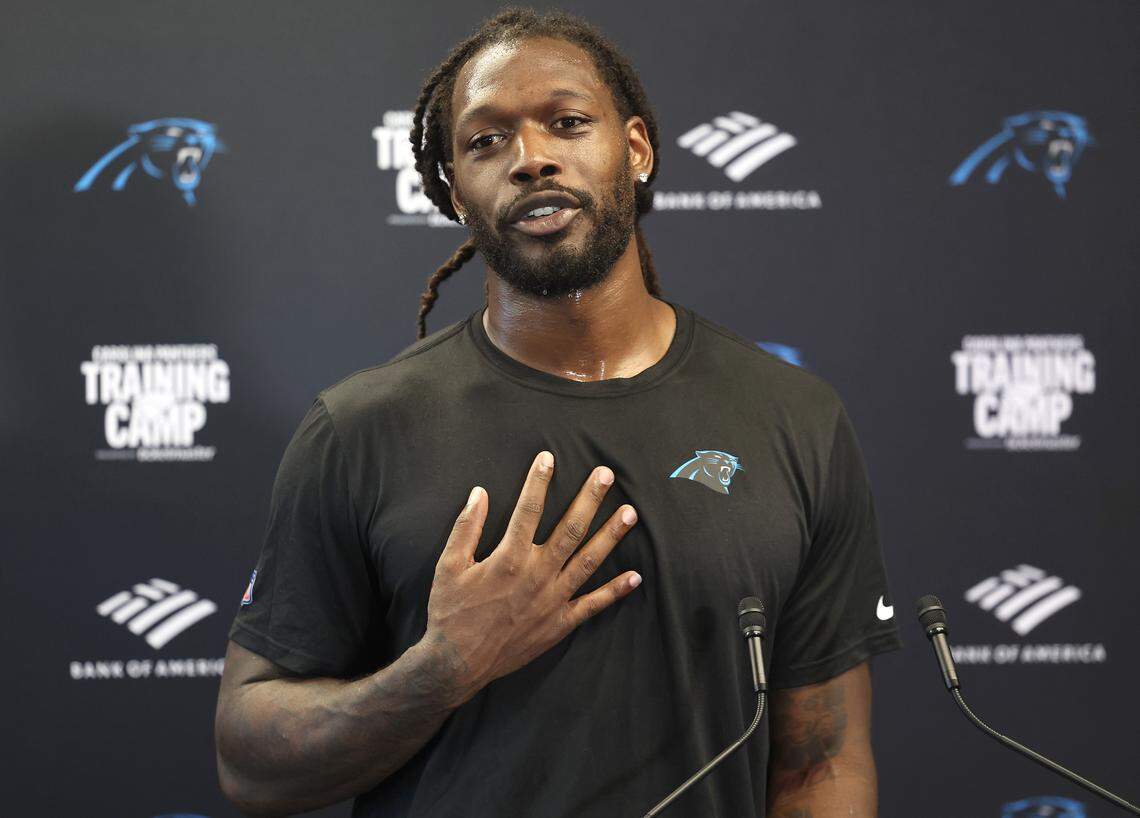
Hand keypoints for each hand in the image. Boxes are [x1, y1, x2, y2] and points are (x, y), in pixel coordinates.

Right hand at [422, 450, 640, 703]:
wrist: (457, 663)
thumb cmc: (450, 612)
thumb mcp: (448, 566)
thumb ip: (466, 527)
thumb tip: (479, 493)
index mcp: (508, 558)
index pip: (528, 509)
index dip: (539, 480)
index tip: (549, 457)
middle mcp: (537, 575)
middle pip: (570, 528)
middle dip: (590, 499)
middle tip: (606, 475)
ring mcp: (552, 600)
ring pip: (589, 561)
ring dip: (611, 536)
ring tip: (630, 513)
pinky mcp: (559, 623)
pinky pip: (593, 605)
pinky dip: (615, 591)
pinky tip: (635, 576)